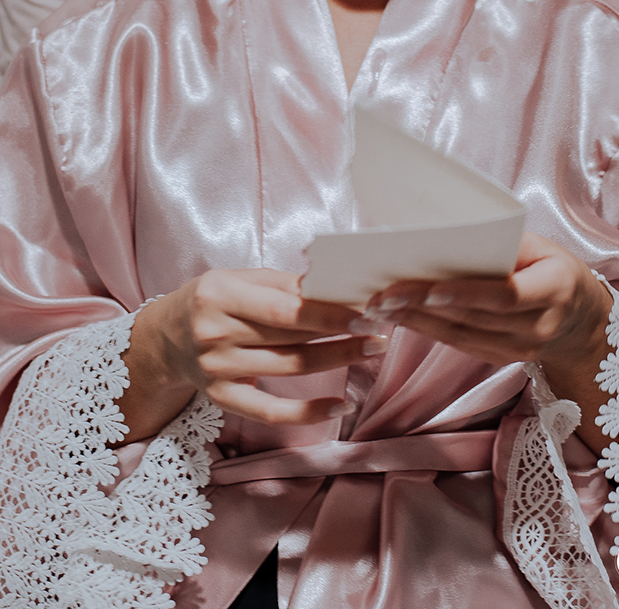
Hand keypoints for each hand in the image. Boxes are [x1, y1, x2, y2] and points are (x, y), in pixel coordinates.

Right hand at [120, 268, 387, 439]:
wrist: (164, 337)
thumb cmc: (212, 300)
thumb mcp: (239, 278)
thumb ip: (283, 284)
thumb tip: (335, 287)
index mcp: (220, 294)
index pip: (284, 308)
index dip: (327, 313)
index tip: (365, 311)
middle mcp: (215, 333)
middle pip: (291, 338)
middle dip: (342, 334)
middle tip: (381, 329)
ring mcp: (217, 370)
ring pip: (289, 369)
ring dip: (336, 361)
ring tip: (371, 351)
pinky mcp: (221, 398)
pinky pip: (270, 411)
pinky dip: (307, 412)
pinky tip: (340, 406)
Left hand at [364, 232, 610, 371]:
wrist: (584, 320)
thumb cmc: (554, 268)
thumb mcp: (541, 247)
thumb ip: (501, 245)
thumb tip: (442, 235)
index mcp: (554, 289)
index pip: (506, 295)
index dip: (466, 294)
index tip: (426, 290)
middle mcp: (539, 327)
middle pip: (473, 318)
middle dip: (422, 307)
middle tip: (379, 295)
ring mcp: (521, 350)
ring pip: (460, 336)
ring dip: (414, 321)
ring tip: (376, 307)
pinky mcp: (503, 359)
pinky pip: (459, 344)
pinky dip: (426, 329)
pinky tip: (397, 317)